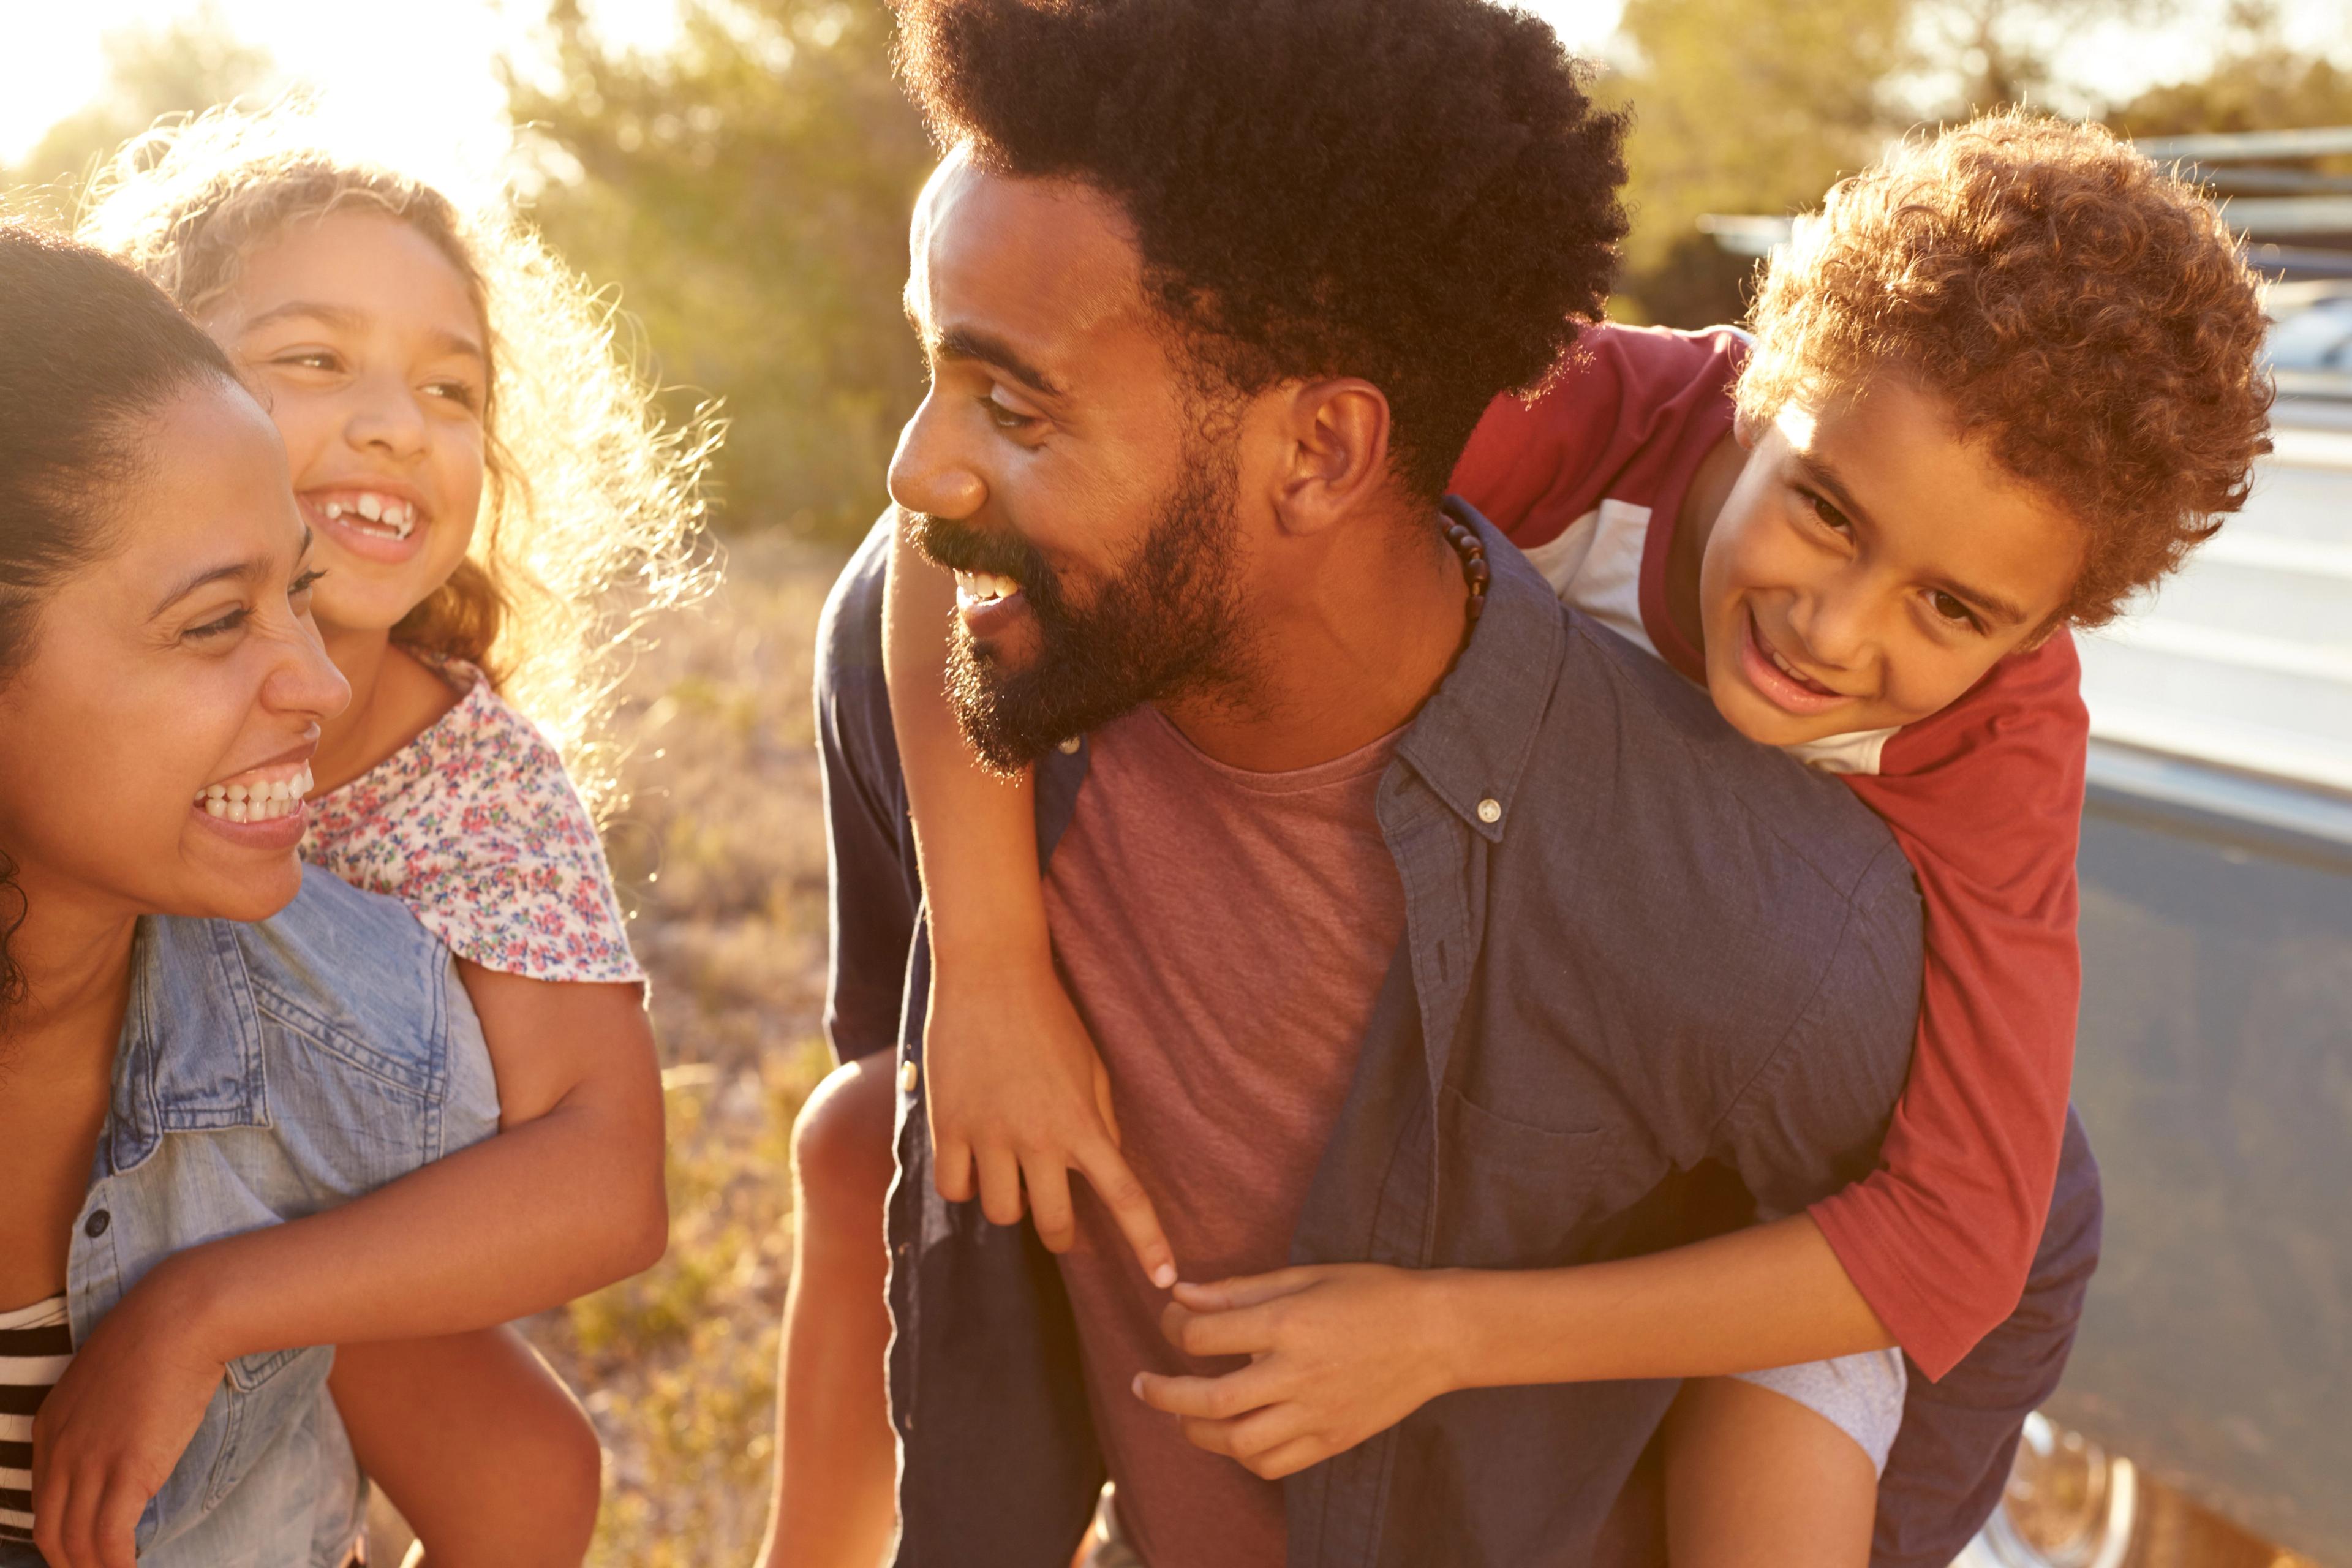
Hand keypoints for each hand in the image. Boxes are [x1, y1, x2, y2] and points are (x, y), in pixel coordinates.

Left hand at [33, 1262, 228, 1567]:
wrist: (180, 1316)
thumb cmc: (160, 1336)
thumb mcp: (111, 1378)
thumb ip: (104, 1416)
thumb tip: (127, 1440)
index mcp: (50, 1428)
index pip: (42, 1503)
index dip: (60, 1537)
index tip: (82, 1552)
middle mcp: (60, 1451)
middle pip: (50, 1532)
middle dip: (69, 1564)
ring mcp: (90, 1462)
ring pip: (76, 1541)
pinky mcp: (127, 1469)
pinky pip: (110, 1537)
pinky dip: (116, 1565)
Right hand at [924, 948, 1175, 1285]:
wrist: (991, 972)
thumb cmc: (1050, 1016)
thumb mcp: (1093, 1067)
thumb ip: (1101, 1122)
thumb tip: (1106, 1165)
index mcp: (1084, 1124)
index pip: (1126, 1197)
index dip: (1148, 1244)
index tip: (1165, 1280)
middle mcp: (1039, 1138)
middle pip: (1054, 1226)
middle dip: (1061, 1234)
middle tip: (1060, 1223)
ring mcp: (990, 1135)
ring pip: (1001, 1213)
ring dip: (1009, 1202)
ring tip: (1009, 1172)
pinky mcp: (948, 1125)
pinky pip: (954, 1189)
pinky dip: (963, 1185)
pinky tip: (970, 1161)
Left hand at [1133, 1264, 1458, 1479]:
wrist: (1438, 1334)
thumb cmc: (1373, 1293)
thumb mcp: (1307, 1276)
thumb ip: (1240, 1290)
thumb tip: (1182, 1294)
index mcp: (1289, 1324)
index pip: (1205, 1335)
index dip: (1173, 1326)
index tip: (1171, 1320)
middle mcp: (1298, 1374)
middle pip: (1210, 1399)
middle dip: (1164, 1393)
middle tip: (1142, 1385)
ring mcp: (1316, 1413)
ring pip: (1238, 1442)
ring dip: (1197, 1431)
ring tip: (1182, 1414)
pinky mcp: (1332, 1440)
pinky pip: (1274, 1464)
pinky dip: (1242, 1456)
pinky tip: (1233, 1435)